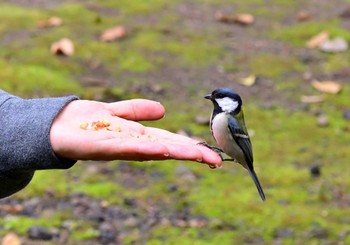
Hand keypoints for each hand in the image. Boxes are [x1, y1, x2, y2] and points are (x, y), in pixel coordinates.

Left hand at [50, 99, 221, 166]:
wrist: (54, 125)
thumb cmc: (85, 121)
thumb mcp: (116, 111)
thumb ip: (137, 110)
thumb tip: (163, 111)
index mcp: (137, 136)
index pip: (169, 141)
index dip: (190, 146)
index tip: (211, 153)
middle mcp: (132, 144)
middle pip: (166, 148)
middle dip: (191, 154)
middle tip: (216, 160)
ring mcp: (119, 147)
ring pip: (152, 150)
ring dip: (176, 152)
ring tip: (198, 155)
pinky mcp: (102, 147)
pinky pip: (126, 148)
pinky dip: (145, 149)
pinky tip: (161, 149)